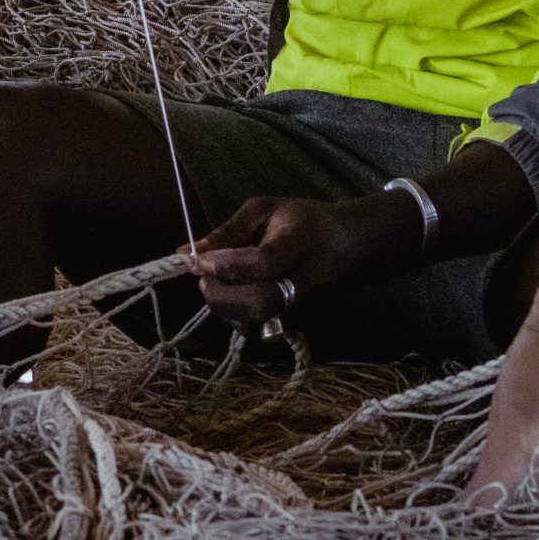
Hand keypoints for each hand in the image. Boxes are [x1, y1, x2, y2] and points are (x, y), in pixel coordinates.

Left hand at [187, 191, 425, 328]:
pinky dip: (238, 316)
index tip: (197, 259)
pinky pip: (259, 330)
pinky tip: (237, 296)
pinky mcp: (302, 327)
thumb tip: (186, 252)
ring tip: (219, 283)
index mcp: (300, 245)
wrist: (352, 248)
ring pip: (255, 323)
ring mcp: (306, 310)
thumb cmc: (305, 223)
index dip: (225, 264)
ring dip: (225, 307)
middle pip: (259, 303)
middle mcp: (306, 284)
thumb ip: (227, 230)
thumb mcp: (266, 210)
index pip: (262, 263)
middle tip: (203, 277)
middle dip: (219, 294)